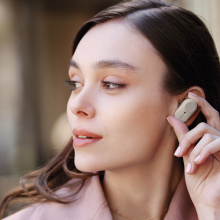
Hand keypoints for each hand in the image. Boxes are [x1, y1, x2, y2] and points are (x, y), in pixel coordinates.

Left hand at [167, 92, 219, 218]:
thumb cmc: (198, 180)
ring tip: (189, 164)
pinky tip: (197, 162)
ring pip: (206, 132)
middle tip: (180, 145)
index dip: (202, 104)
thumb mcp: (187, 155)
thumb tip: (171, 117)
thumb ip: (182, 136)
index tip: (191, 94)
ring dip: (193, 148)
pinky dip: (203, 151)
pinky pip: (215, 142)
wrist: (207, 201)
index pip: (210, 117)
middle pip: (207, 122)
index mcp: (211, 141)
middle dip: (192, 128)